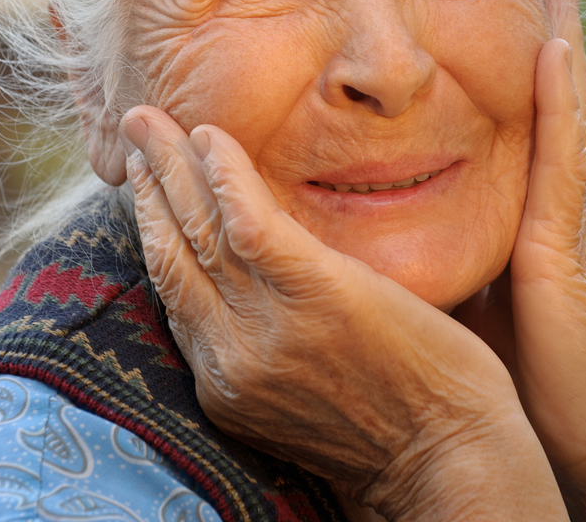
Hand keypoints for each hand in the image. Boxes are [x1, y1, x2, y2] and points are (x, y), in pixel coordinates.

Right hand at [122, 107, 565, 521]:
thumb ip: (266, 345)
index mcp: (225, 379)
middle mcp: (228, 355)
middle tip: (133, 128)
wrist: (452, 466)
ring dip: (170, 165)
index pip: (174, 288)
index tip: (148, 184)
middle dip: (147, 184)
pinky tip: (210, 138)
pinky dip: (224, 175)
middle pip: (171, 251)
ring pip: (198, 228)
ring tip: (151, 120)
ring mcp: (265, 325)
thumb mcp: (300, 400)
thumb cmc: (399, 429)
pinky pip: (249, 220)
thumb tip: (256, 293)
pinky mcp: (313, 292)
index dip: (155, 228)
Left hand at [454, 0, 585, 521]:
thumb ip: (403, 256)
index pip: (498, 129)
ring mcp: (553, 213)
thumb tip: (339, 230)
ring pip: (556, 109)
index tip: (473, 22)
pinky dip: (564, 94)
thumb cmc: (489, 372)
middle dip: (535, 43)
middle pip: (532, 104)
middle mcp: (531, 202)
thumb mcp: (435, 295)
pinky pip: (564, 150)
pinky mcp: (560, 232)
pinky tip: (555, 43)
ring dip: (558, 46)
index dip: (493, 77)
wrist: (563, 432)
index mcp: (499, 215)